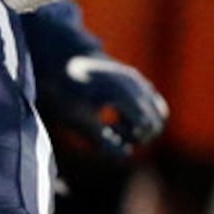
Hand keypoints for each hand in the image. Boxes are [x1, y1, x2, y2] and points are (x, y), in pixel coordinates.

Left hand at [41, 53, 168, 158]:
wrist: (56, 59)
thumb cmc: (63, 92)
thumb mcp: (78, 121)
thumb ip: (103, 141)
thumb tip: (126, 154)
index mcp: (123, 92)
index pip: (147, 125)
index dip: (131, 138)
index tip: (108, 134)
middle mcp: (135, 84)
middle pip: (157, 121)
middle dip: (138, 135)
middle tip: (111, 133)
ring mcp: (137, 79)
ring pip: (158, 111)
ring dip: (141, 125)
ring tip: (114, 126)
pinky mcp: (133, 79)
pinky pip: (151, 101)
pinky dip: (140, 114)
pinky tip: (115, 115)